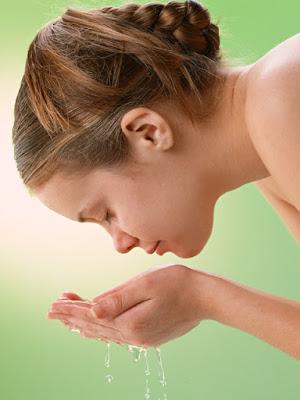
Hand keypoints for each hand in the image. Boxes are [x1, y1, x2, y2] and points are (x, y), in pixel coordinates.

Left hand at [47, 265, 213, 347]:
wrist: (205, 297)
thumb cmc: (177, 284)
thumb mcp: (146, 284)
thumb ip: (118, 298)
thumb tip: (92, 310)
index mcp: (130, 321)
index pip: (91, 315)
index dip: (71, 309)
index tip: (53, 305)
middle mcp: (133, 335)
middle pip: (94, 326)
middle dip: (72, 317)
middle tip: (52, 312)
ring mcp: (142, 338)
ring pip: (105, 333)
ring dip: (84, 325)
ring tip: (68, 321)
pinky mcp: (149, 336)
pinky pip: (117, 335)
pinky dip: (102, 331)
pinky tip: (97, 329)